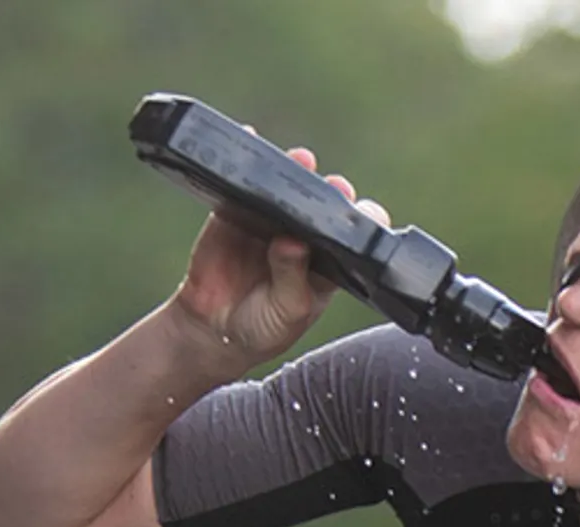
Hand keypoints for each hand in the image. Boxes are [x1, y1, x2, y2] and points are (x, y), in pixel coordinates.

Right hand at [169, 144, 389, 372]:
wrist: (214, 331)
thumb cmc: (263, 327)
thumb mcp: (287, 312)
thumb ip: (292, 279)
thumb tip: (294, 242)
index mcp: (327, 262)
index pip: (353, 237)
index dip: (363, 223)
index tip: (366, 216)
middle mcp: (303, 235)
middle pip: (323, 204)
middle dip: (332, 191)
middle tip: (336, 188)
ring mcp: (270, 219)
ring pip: (286, 187)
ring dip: (295, 168)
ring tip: (302, 160)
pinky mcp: (235, 209)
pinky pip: (242, 181)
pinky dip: (244, 162)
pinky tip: (250, 141)